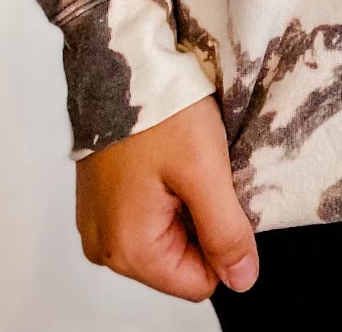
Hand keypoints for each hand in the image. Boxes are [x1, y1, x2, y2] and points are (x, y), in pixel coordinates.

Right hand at [75, 94, 257, 300]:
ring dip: (184, 201)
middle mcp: (105, 246)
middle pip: (180, 259)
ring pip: (166, 232)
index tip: (218, 192)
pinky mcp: (101, 197)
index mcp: (128, 250)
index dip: (221, 240)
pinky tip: (165, 155)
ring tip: (181, 158)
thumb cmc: (159, 110)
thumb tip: (242, 280)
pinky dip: (165, 188)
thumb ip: (225, 232)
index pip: (198, 281)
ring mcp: (99, 221)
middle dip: (200, 218)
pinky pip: (146, 211)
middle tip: (199, 170)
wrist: (120, 59)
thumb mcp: (205, 171)